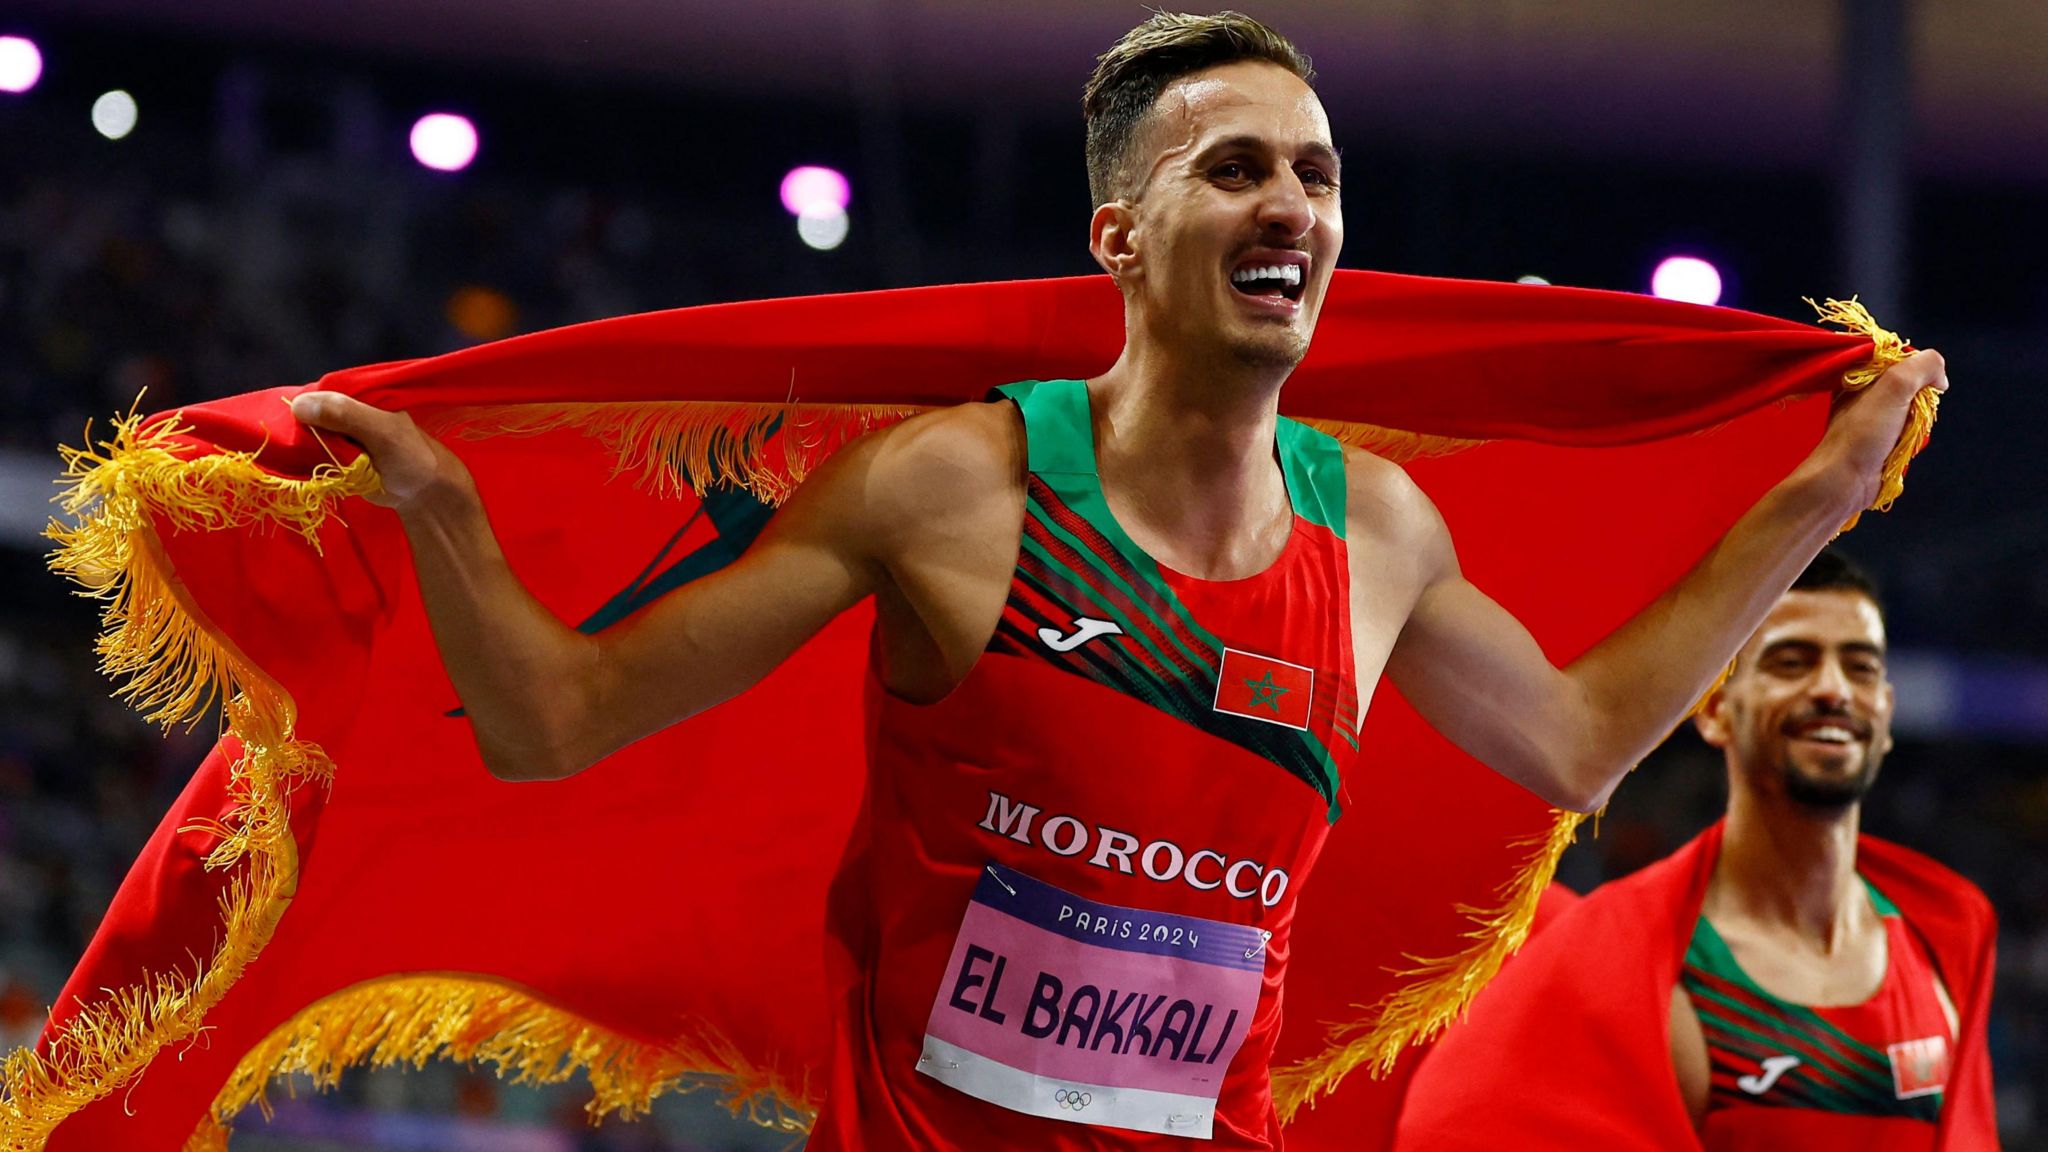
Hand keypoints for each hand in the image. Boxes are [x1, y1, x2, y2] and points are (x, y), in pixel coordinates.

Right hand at [288, 392, 465, 509]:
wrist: (423, 492)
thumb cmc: (411, 456)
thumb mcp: (381, 431)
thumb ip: (346, 415)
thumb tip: (298, 405)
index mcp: (357, 396)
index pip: (317, 393)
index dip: (298, 404)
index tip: (279, 420)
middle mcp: (342, 412)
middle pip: (305, 414)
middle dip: (292, 428)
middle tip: (282, 443)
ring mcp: (336, 436)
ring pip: (303, 436)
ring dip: (293, 446)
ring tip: (285, 455)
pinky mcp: (332, 458)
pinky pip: (308, 455)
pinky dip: (300, 461)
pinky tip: (292, 464)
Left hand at [1810, 348, 1946, 508]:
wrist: (1845, 480)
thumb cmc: (1863, 434)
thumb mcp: (1894, 387)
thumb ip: (1921, 367)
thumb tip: (1940, 377)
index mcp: (1860, 374)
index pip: (1900, 357)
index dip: (1918, 369)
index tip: (1921, 383)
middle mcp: (1864, 392)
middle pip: (1911, 384)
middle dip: (1919, 400)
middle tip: (1907, 414)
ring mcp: (1871, 416)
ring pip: (1912, 409)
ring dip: (1916, 423)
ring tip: (1902, 434)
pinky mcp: (1878, 438)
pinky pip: (1907, 431)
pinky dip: (1911, 439)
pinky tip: (1901, 446)